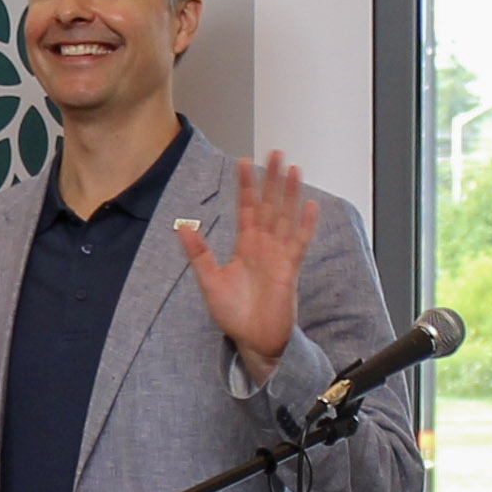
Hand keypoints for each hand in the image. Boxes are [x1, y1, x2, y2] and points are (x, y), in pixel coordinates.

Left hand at [182, 150, 314, 379]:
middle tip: (276, 152)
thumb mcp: (209, 280)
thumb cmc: (233, 314)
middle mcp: (264, 246)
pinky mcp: (291, 269)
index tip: (243, 161)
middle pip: (270, 205)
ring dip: (290, 193)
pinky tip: (311, 206)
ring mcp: (279, 255)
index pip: (246, 208)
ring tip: (293, 169)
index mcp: (245, 246)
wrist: (252, 340)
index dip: (246, 185)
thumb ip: (198, 252)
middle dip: (272, 179)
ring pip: (286, 217)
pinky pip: (300, 242)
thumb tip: (181, 225)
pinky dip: (306, 224)